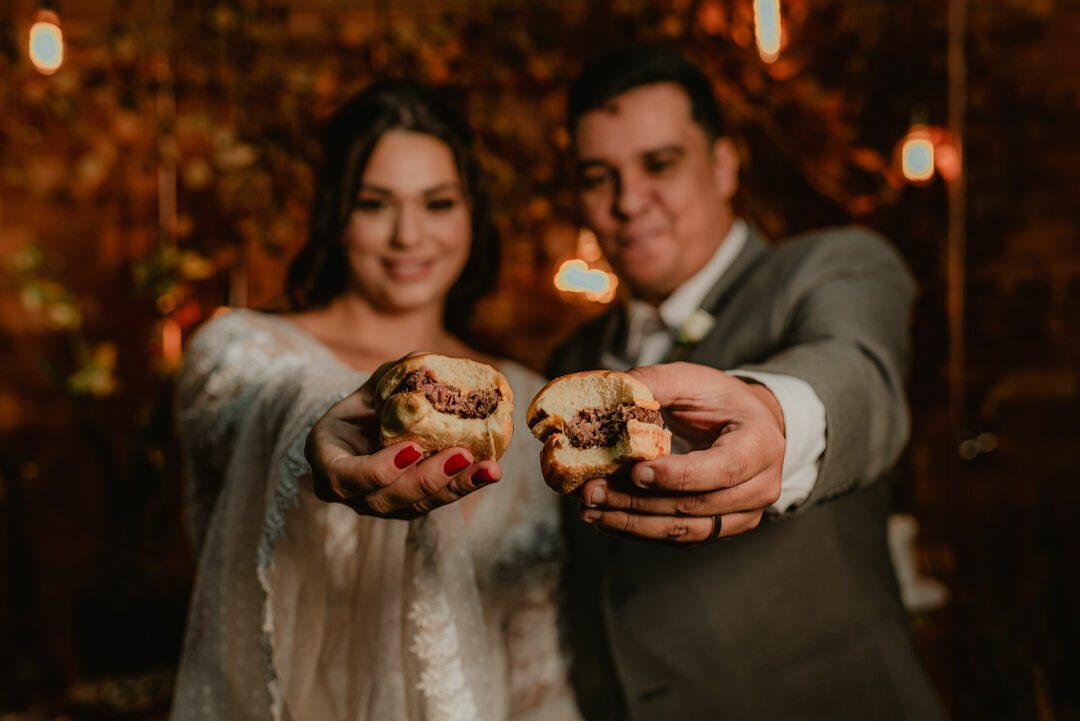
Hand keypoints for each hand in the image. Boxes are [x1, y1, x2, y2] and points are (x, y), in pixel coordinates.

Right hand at [305, 357, 501, 518]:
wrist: (368, 429)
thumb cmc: (367, 404)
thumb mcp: (371, 386)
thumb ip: (395, 376)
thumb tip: (428, 363)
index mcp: (328, 462)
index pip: (346, 476)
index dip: (379, 468)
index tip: (412, 448)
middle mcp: (352, 493)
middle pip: (387, 497)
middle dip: (428, 478)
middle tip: (461, 455)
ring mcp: (381, 505)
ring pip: (417, 505)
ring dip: (456, 486)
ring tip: (489, 469)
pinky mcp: (409, 507)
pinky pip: (435, 501)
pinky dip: (464, 485)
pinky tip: (489, 471)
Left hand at [575, 362, 784, 543]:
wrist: (748, 425)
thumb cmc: (719, 400)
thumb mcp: (693, 380)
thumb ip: (656, 382)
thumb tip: (614, 392)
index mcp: (761, 445)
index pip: (723, 469)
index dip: (678, 476)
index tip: (635, 471)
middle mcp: (760, 488)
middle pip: (696, 506)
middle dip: (638, 502)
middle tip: (592, 491)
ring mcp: (742, 516)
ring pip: (684, 531)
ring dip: (632, 523)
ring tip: (590, 509)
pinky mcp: (720, 530)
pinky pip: (678, 538)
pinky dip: (639, 530)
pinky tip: (606, 517)